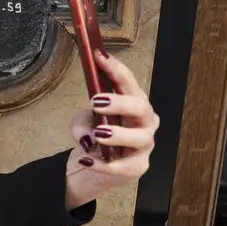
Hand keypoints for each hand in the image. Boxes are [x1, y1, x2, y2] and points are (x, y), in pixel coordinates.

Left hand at [64, 50, 159, 209]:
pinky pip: (122, 166)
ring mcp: (143, 146)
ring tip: (98, 134)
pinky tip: (86, 159)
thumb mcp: (82, 123)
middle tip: (96, 102)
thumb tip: (89, 134)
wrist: (94, 169)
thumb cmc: (95, 137)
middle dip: (120, 102)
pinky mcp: (136, 167)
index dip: (115, 69)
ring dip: (118, 134)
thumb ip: (82, 121)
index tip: (98, 56)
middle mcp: (144, 122)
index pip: (128, 83)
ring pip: (139, 138)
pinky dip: (102, 164)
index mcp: (133, 104)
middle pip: (141, 107)